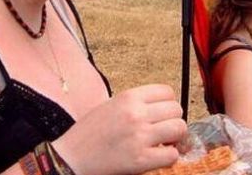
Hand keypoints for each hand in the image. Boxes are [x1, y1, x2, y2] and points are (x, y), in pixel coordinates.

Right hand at [53, 84, 186, 174]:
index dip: (168, 104)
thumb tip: (164, 110)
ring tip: (162, 144)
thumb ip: (137, 104)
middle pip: (177, 110)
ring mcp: (140, 136)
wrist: (72, 156)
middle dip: (172, 121)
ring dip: (174, 139)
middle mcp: (136, 113)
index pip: (167, 92)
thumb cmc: (90, 133)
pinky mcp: (141, 160)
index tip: (162, 114)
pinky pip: (172, 155)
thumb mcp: (112, 105)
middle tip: (163, 131)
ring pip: (179, 129)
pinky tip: (156, 157)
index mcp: (128, 97)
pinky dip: (168, 157)